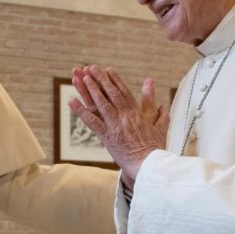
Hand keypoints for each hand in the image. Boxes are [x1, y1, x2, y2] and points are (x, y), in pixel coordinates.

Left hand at [68, 65, 168, 185]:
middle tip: (91, 67)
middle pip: (110, 93)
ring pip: (100, 103)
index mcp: (136, 113)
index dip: (115, 80)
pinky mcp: (107, 137)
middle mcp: (125, 116)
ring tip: (81, 77)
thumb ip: (160, 113)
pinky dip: (81, 111)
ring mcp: (115, 126)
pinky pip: (92, 122)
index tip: (108, 70)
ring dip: (90, 89)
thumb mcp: (160, 127)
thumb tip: (163, 104)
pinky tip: (71, 101)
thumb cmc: (155, 149)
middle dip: (100, 79)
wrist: (150, 165)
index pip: (124, 92)